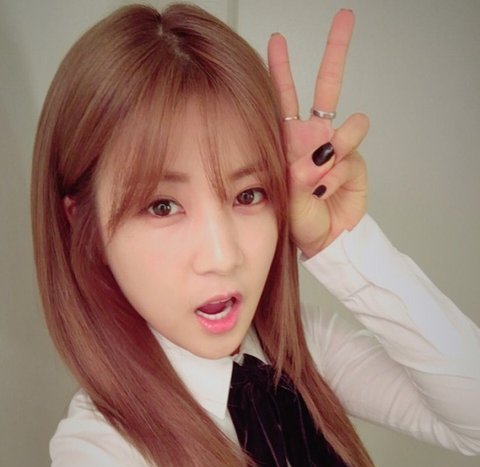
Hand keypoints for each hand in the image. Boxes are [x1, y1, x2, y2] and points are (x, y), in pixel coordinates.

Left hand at [268, 10, 368, 255]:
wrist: (325, 242)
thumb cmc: (297, 222)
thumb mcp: (285, 199)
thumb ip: (297, 175)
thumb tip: (318, 155)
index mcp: (288, 141)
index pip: (283, 99)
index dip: (280, 70)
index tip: (277, 41)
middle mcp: (312, 139)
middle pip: (326, 88)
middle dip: (335, 53)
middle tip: (345, 18)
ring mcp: (336, 148)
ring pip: (346, 125)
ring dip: (337, 147)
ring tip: (322, 176)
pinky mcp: (354, 161)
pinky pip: (352, 152)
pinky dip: (342, 169)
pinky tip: (331, 186)